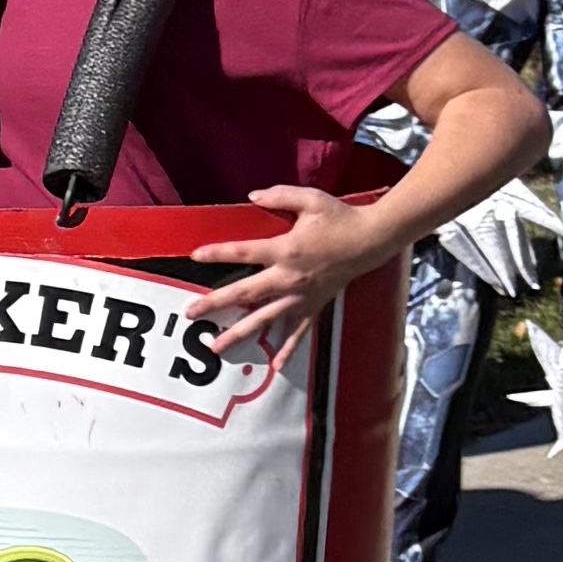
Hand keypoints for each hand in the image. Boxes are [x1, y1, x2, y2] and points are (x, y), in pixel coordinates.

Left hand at [187, 185, 391, 353]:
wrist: (371, 240)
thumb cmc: (340, 218)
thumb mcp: (311, 199)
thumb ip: (280, 196)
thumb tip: (252, 196)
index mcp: (286, 249)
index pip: (244, 252)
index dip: (218, 253)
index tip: (195, 256)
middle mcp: (290, 277)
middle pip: (246, 293)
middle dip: (216, 303)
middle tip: (191, 313)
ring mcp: (301, 296)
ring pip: (265, 319)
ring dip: (239, 334)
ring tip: (216, 347)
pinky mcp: (314, 305)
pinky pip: (298, 332)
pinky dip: (288, 349)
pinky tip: (275, 365)